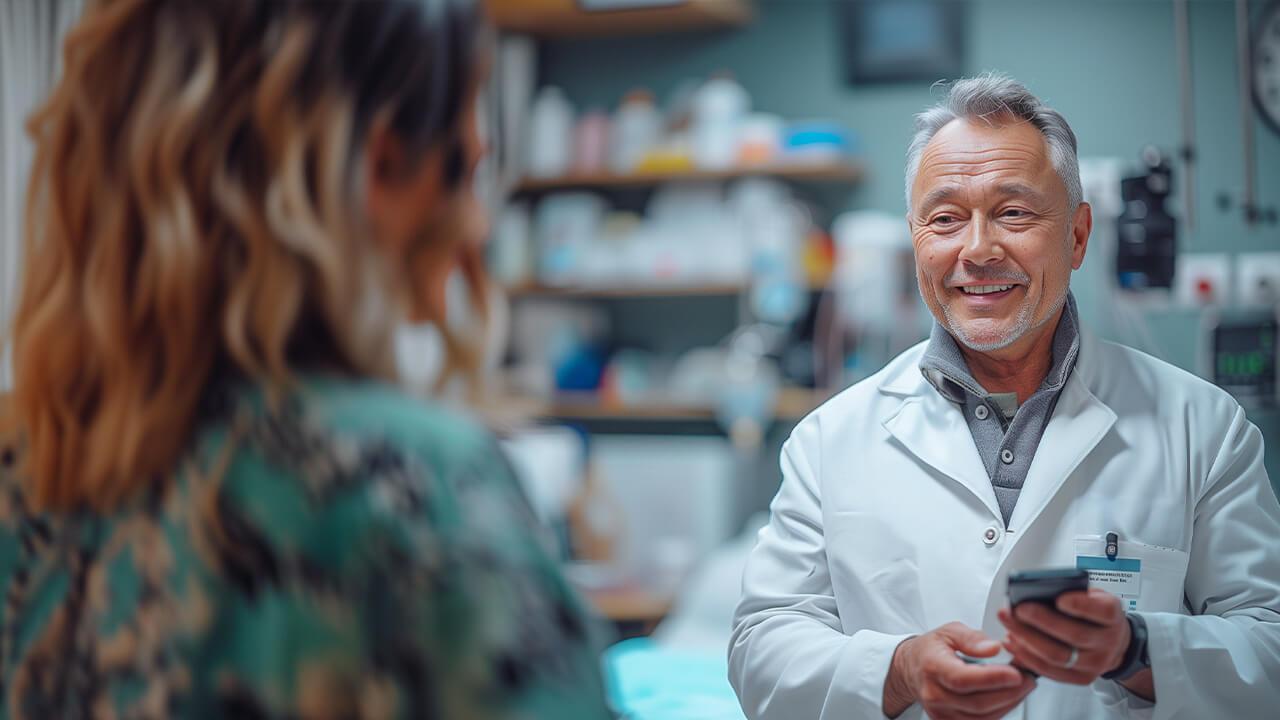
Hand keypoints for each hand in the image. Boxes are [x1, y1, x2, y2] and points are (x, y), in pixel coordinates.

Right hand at [883, 622, 1036, 719]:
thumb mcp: (949, 631)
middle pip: (978, 702)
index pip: (963, 679)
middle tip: (1029, 677)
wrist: (911, 670)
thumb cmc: (931, 650)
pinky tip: (1009, 696)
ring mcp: (941, 713)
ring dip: (1010, 702)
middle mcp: (934, 695)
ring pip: (984, 716)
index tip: (1016, 672)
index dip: (992, 678)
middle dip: (1011, 692)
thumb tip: (994, 648)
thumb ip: (972, 638)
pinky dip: (1000, 710)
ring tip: (1023, 685)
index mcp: (932, 667)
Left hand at [997, 588, 1129, 683]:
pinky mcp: (1079, 678)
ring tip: (1009, 623)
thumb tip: (1037, 590)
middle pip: (1074, 635)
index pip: (1104, 611)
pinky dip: (1026, 656)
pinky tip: (1013, 641)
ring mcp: (1095, 664)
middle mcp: (1107, 642)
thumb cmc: (1094, 614)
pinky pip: (1049, 670)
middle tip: (1017, 609)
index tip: (1059, 598)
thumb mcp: (1091, 595)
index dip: (1081, 605)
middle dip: (1041, 621)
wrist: (1112, 642)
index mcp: (1113, 616)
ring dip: (1027, 639)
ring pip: (1057, 656)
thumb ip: (1072, 591)